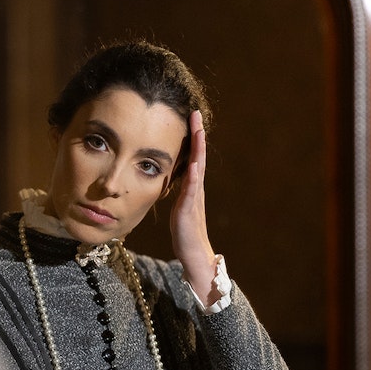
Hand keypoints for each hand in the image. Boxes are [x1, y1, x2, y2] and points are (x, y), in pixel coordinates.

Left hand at [170, 110, 218, 302]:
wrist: (193, 255)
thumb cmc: (184, 232)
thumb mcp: (178, 205)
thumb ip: (178, 190)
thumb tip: (172, 177)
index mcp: (191, 187)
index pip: (192, 156)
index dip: (191, 138)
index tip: (190, 117)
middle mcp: (195, 189)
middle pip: (198, 156)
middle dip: (197, 135)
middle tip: (196, 114)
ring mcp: (194, 199)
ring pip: (197, 169)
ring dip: (198, 150)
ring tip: (198, 132)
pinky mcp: (189, 211)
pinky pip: (192, 191)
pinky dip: (193, 177)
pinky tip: (193, 165)